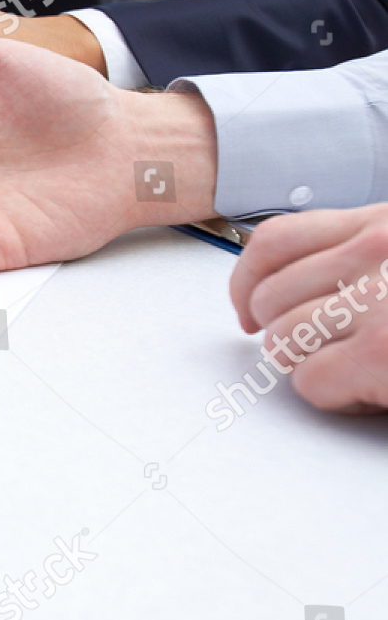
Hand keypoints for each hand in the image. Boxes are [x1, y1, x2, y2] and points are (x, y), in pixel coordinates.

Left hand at [229, 206, 387, 412]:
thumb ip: (353, 261)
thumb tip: (285, 285)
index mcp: (382, 223)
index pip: (275, 240)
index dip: (246, 282)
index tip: (248, 308)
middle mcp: (378, 250)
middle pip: (269, 297)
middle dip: (286, 335)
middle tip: (329, 352)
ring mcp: (378, 299)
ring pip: (281, 341)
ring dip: (312, 366)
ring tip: (360, 369)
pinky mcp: (380, 351)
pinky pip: (309, 380)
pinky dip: (336, 396)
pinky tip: (373, 391)